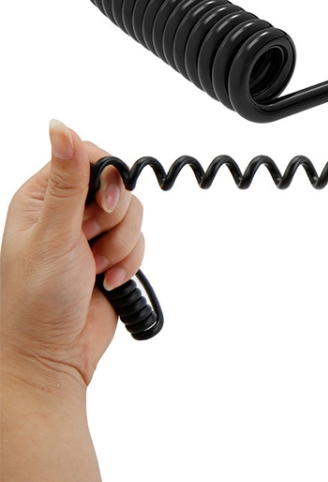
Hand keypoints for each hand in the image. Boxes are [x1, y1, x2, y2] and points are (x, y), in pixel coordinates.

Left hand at [0, 120, 144, 390]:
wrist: (50, 355)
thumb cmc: (33, 299)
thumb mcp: (53, 232)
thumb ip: (68, 179)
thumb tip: (60, 126)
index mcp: (44, 197)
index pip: (90, 158)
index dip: (108, 178)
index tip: (104, 205)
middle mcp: (69, 211)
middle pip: (120, 187)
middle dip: (115, 221)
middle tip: (88, 242)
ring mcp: (92, 234)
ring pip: (135, 216)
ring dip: (122, 246)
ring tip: (96, 269)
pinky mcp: (113, 254)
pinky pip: (141, 241)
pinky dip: (130, 262)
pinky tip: (106, 281)